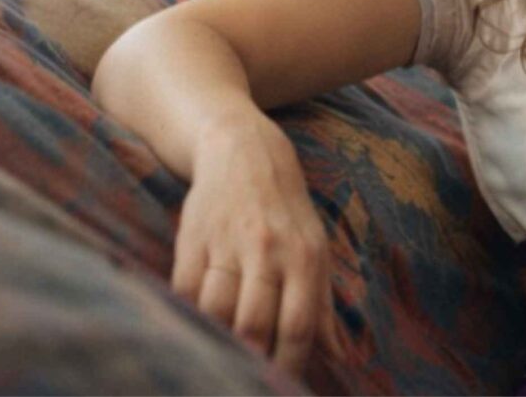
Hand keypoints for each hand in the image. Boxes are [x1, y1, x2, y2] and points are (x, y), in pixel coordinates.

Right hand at [173, 116, 334, 378]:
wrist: (244, 152)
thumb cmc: (286, 213)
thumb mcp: (316, 251)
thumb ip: (323, 306)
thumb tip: (340, 356)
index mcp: (304, 257)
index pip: (297, 325)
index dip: (288, 364)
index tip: (282, 385)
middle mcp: (268, 250)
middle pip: (254, 323)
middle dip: (251, 359)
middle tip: (248, 374)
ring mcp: (227, 243)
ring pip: (215, 310)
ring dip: (218, 339)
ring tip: (222, 353)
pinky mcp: (192, 238)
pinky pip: (185, 291)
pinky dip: (188, 315)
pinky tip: (195, 327)